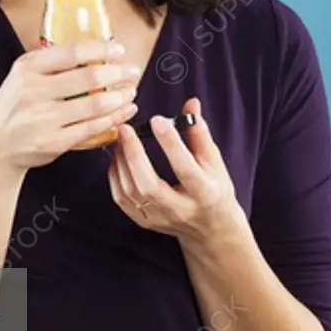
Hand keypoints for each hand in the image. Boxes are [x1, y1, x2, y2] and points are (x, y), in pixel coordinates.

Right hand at [0, 40, 140, 172]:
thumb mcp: (22, 75)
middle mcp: (33, 92)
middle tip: (132, 70)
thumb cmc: (14, 107)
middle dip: (118, 72)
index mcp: (27, 69)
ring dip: (120, 96)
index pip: (71, 52)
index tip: (118, 49)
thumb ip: (50, 62)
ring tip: (131, 91)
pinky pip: (92, 128)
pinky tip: (124, 112)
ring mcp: (43, 119)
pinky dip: (114, 118)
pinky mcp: (53, 142)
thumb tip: (92, 47)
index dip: (101, 49)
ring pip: (95, 105)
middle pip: (88, 77)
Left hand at [107, 97, 240, 243]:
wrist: (209, 228)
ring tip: (121, 138)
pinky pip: (121, 198)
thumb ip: (199, 133)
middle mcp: (180, 209)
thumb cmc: (213, 188)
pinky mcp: (144, 221)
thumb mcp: (214, 161)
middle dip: (134, 155)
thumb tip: (191, 103)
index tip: (157, 119)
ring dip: (122, 161)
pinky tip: (118, 157)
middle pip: (150, 186)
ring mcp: (159, 218)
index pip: (185, 168)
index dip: (171, 143)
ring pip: (131, 192)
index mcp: (204, 192)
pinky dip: (116, 174)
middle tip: (125, 128)